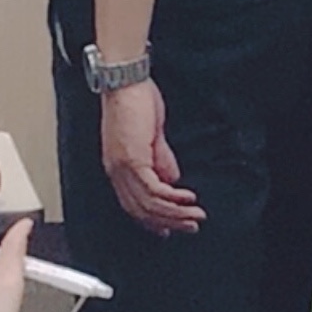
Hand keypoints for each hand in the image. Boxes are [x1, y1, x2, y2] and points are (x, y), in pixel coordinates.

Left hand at [101, 78, 203, 235]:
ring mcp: (122, 167)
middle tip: (190, 227)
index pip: (133, 205)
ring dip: (174, 214)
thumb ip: (160, 159)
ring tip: (195, 217)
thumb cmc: (135, 100)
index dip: (152, 221)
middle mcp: (116, 171)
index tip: (169, 231)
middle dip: (168, 223)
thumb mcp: (151, 136)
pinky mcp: (132, 159)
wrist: (125, 81)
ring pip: (148, 204)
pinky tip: (187, 199)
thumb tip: (171, 180)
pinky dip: (172, 198)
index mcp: (117, 167)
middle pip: (140, 211)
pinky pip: (153, 189)